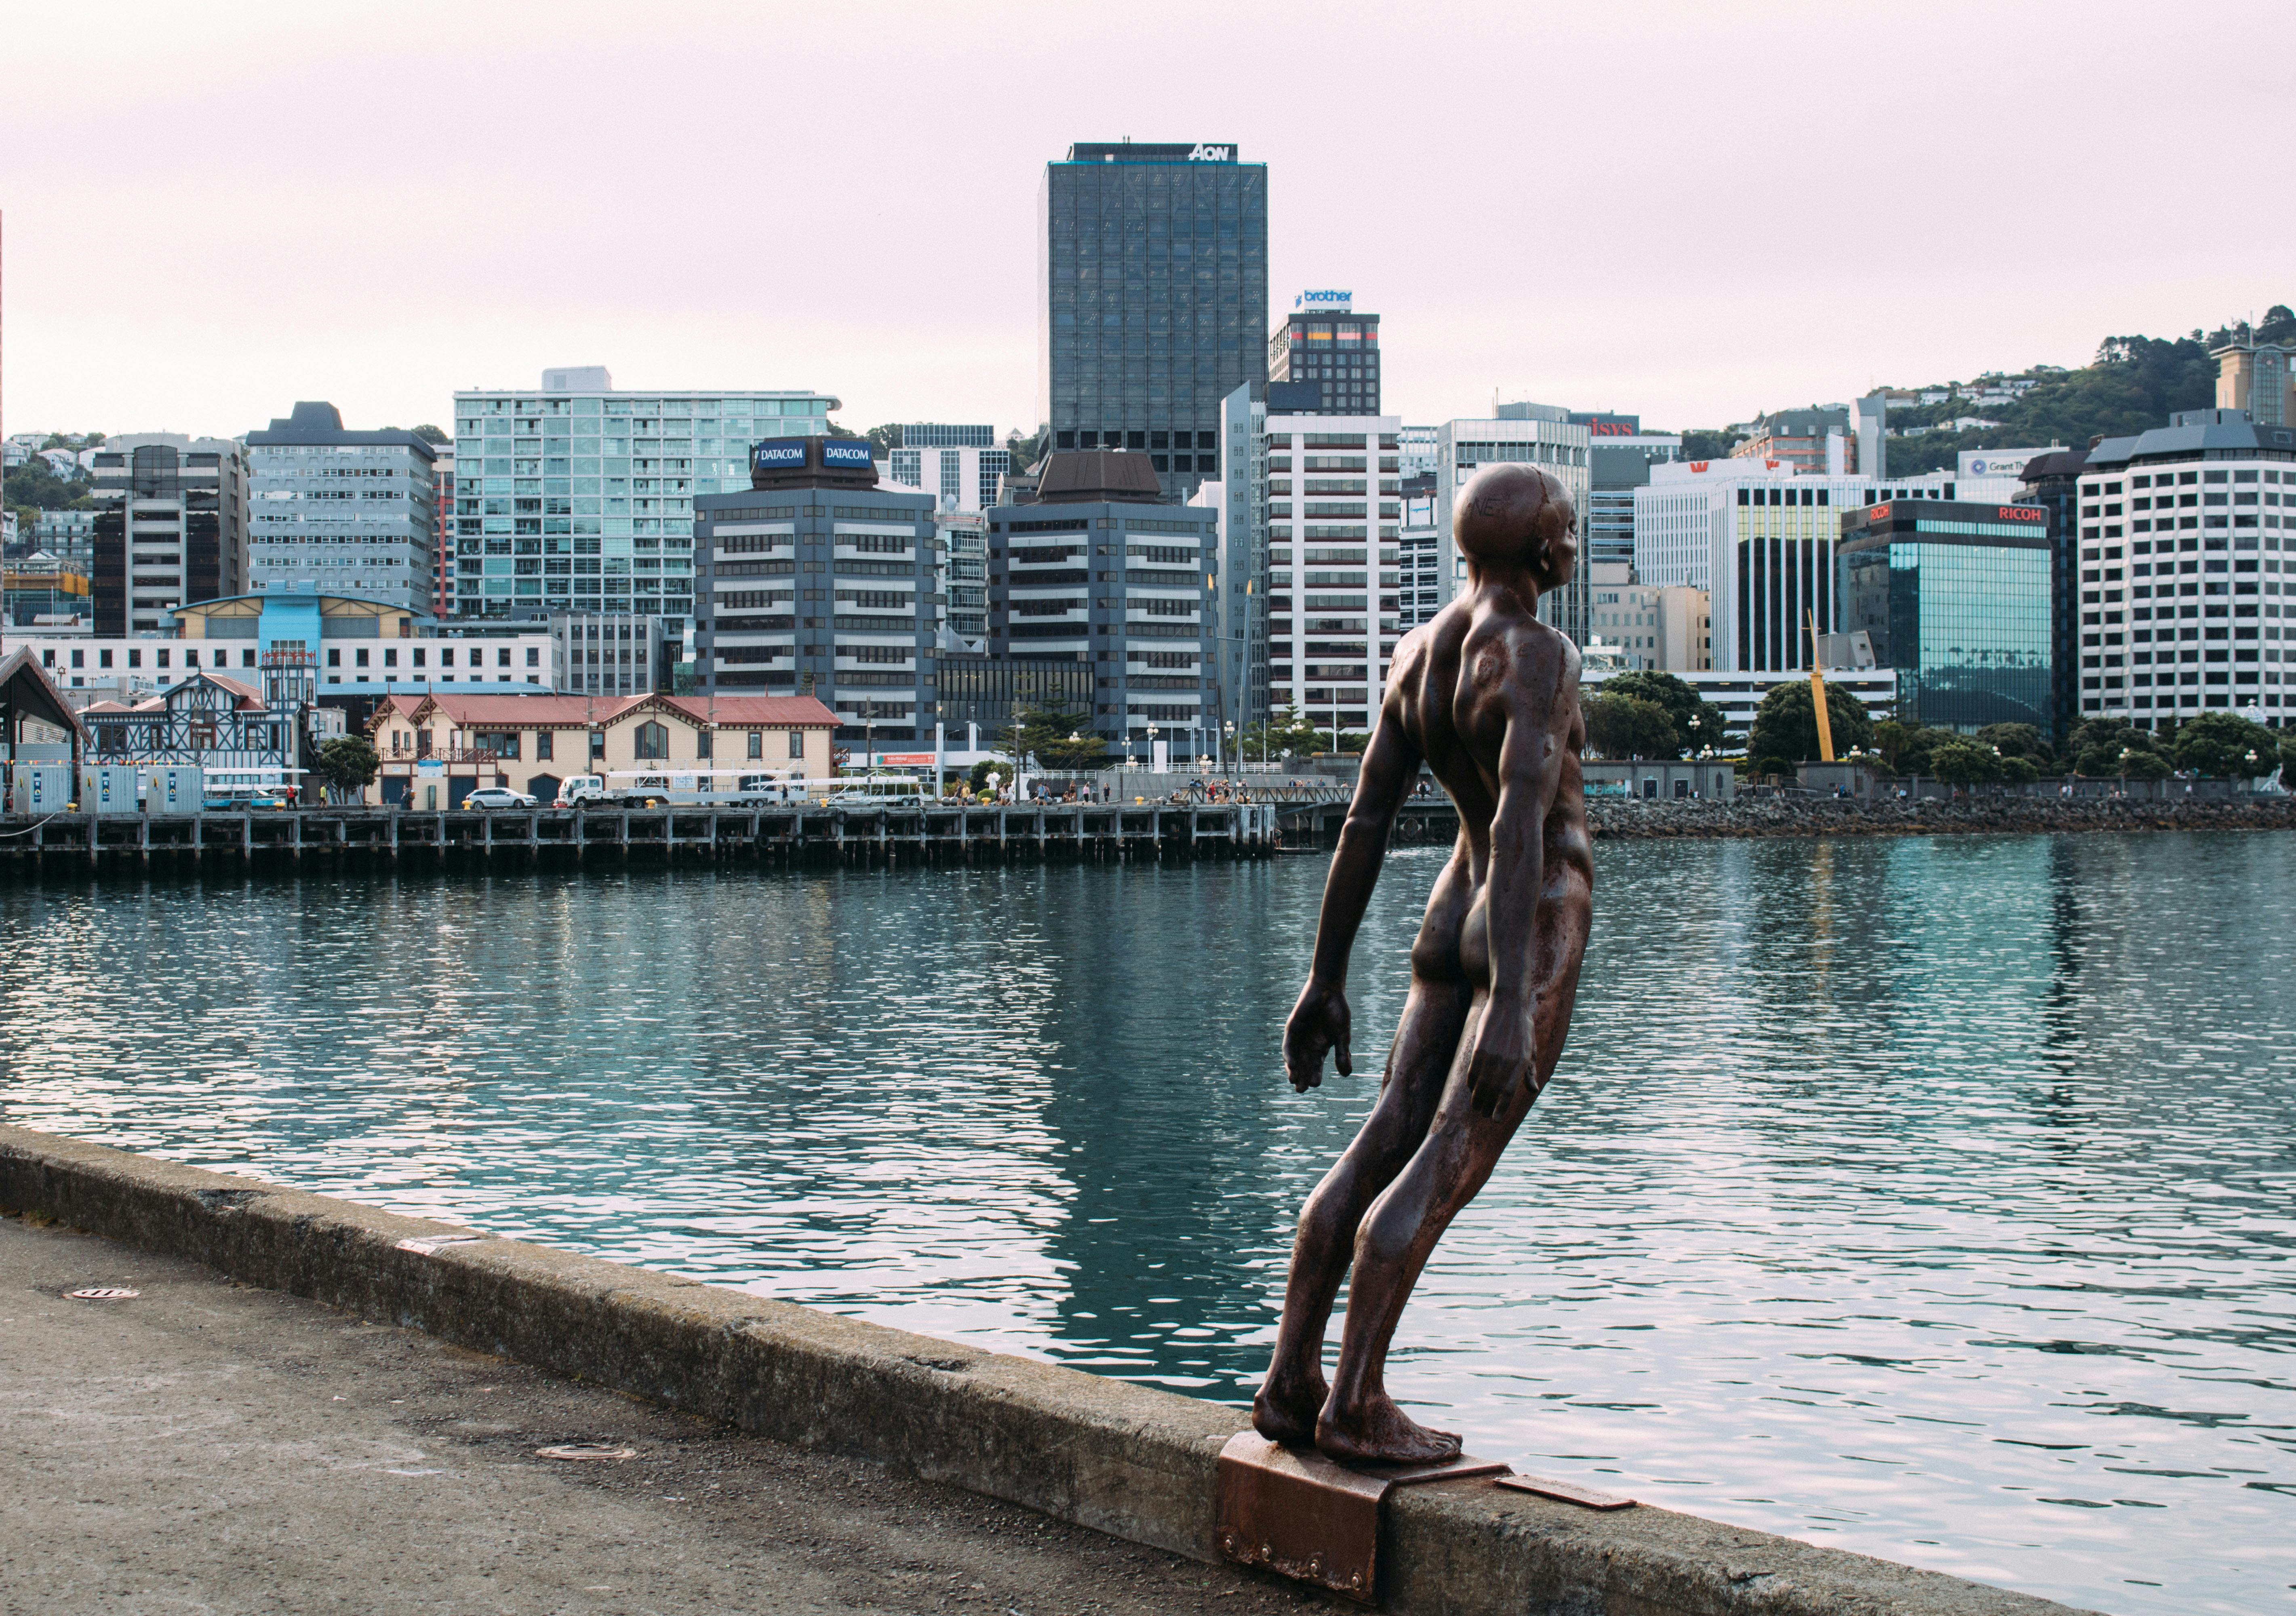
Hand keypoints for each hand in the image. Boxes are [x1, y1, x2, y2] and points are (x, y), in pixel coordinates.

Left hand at [1284, 979, 1351, 1092]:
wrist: (1329, 990)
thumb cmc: (1337, 1011)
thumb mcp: (1342, 1035)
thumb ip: (1342, 1054)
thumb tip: (1345, 1075)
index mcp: (1320, 1048)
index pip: (1316, 1066)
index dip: (1314, 1075)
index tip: (1315, 1085)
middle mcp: (1308, 1045)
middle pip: (1303, 1065)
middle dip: (1301, 1077)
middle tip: (1300, 1090)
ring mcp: (1299, 1037)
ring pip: (1294, 1057)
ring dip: (1293, 1069)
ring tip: (1294, 1081)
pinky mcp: (1292, 1028)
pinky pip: (1289, 1044)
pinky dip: (1289, 1055)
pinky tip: (1291, 1064)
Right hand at [1465, 1001, 1535, 1116]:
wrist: (1509, 1003)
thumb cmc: (1523, 1027)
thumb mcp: (1531, 1049)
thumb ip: (1530, 1071)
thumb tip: (1534, 1090)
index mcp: (1521, 1062)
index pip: (1508, 1092)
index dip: (1501, 1108)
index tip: (1495, 1120)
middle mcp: (1506, 1061)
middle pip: (1493, 1090)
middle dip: (1487, 1105)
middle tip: (1483, 1114)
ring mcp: (1492, 1054)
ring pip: (1481, 1083)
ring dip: (1477, 1096)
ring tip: (1476, 1105)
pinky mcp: (1480, 1047)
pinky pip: (1473, 1070)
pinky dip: (1471, 1081)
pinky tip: (1471, 1087)